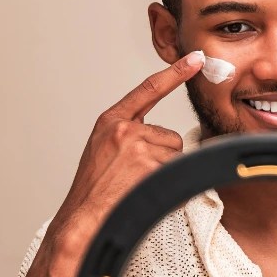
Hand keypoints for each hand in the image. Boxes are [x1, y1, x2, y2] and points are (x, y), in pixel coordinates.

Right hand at [48, 50, 204, 253]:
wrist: (82, 218)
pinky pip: (176, 175)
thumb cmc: (94, 190)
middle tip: (136, 177)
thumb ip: (128, 136)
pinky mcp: (149, 166)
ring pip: (175, 157)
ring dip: (164, 174)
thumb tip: (161, 140)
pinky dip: (168, 190)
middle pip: (171, 137)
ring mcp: (137, 147)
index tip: (193, 58)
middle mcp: (124, 130)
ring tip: (137, 186)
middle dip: (162, 158)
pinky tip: (144, 195)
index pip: (149, 89)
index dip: (174, 73)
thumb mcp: (103, 151)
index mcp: (111, 122)